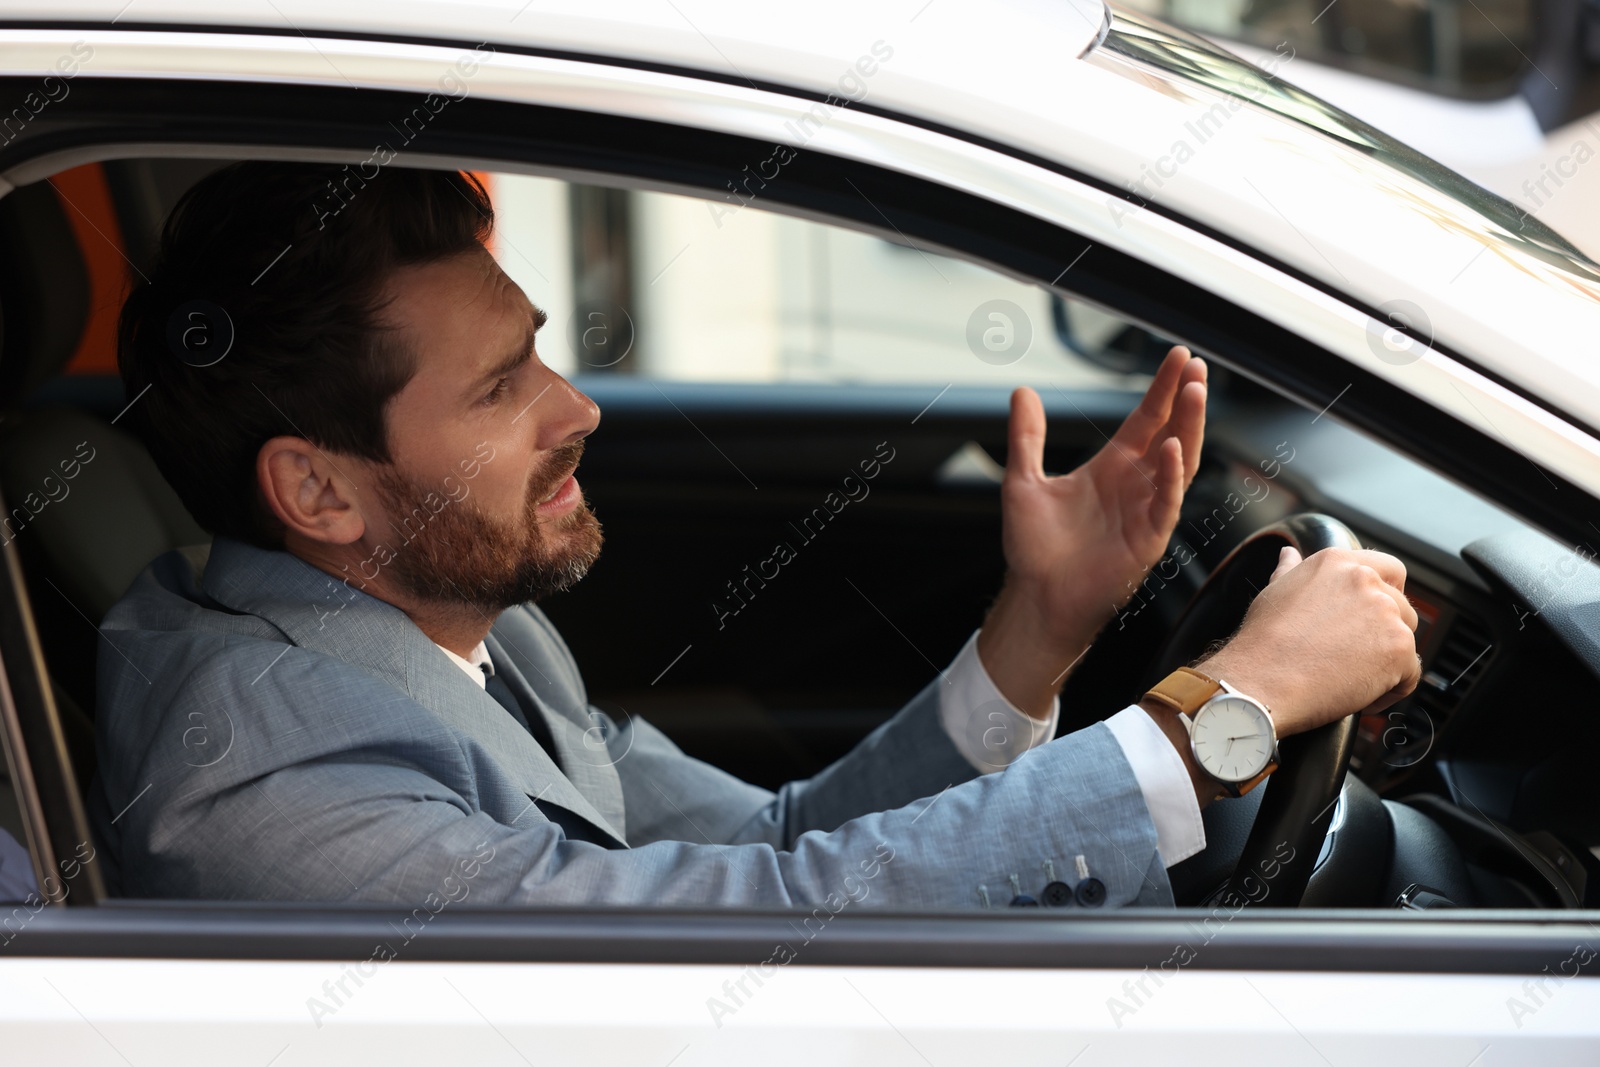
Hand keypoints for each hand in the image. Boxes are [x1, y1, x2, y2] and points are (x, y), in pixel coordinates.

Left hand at [977, 347, 1205, 717]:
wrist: (1036, 596)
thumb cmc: (1035, 547)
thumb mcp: (1023, 481)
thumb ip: (1027, 437)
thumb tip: (1023, 391)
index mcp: (1113, 467)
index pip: (1147, 418)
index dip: (1163, 387)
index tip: (1179, 355)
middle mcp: (1136, 485)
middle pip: (1172, 432)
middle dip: (1185, 399)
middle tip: (1195, 366)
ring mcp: (1146, 511)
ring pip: (1180, 462)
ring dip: (1188, 428)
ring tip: (1193, 393)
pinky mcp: (1148, 539)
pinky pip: (1166, 503)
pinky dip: (1170, 476)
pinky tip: (1171, 449)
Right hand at [1200, 546, 1421, 737]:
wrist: (1261, 682)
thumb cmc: (1262, 643)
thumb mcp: (1274, 593)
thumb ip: (1291, 570)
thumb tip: (1289, 554)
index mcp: (1337, 563)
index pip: (1388, 568)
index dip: (1385, 594)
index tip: (1369, 617)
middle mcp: (1365, 580)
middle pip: (1401, 606)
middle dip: (1384, 632)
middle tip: (1354, 655)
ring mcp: (1385, 613)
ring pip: (1406, 639)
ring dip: (1387, 660)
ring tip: (1352, 679)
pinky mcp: (1398, 648)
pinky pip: (1409, 674)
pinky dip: (1391, 690)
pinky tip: (1362, 697)